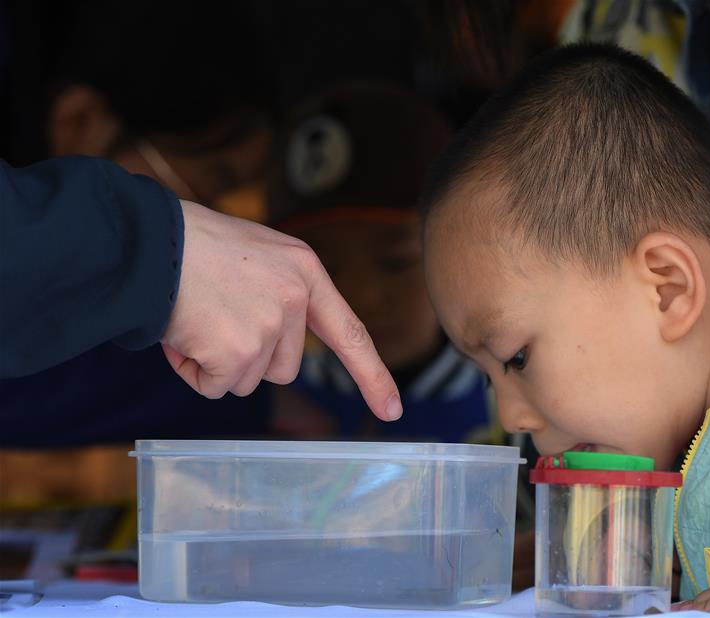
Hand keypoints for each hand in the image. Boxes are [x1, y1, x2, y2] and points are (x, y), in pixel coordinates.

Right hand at [161, 201, 401, 419]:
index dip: (372, 375)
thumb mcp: (259, 257)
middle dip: (247, 357)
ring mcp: (268, 326)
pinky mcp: (236, 351)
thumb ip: (283, 295)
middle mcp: (295, 300)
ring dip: (217, 363)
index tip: (392, 410)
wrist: (146, 240)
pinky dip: (192, 371)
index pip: (350, 333)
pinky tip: (180, 334)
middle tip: (214, 317)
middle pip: (284, 369)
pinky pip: (214, 387)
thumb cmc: (193, 246)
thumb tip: (280, 350)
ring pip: (247, 380)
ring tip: (195, 320)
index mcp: (305, 272)